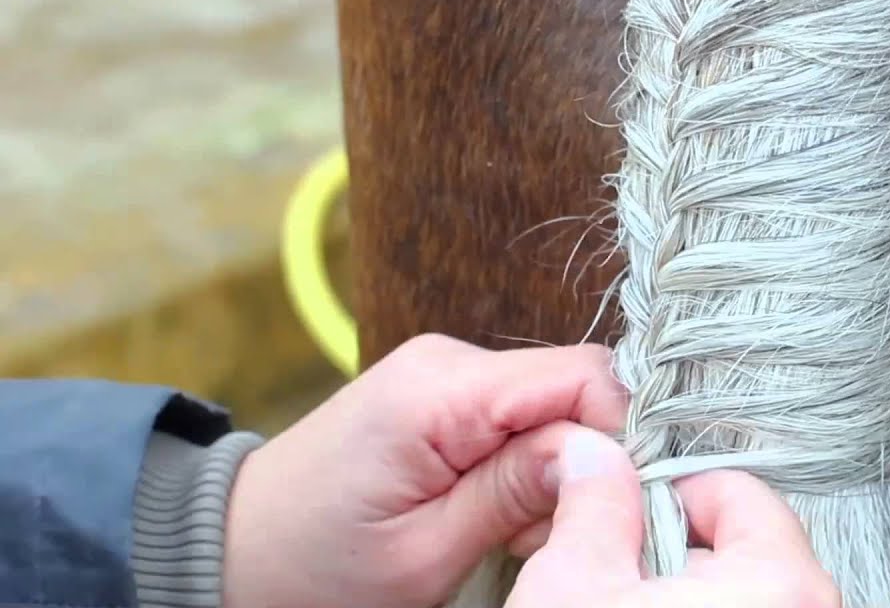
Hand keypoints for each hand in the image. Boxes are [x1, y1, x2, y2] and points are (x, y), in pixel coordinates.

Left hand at [220, 334, 626, 607]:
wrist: (232, 549)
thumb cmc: (316, 566)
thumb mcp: (425, 552)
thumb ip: (517, 492)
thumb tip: (606, 452)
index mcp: (442, 390)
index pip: (583, 377)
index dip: (619, 438)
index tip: (614, 505)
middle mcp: (448, 361)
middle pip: (572, 390)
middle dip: (582, 462)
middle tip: (542, 534)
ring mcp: (444, 372)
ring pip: (551, 406)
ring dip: (552, 471)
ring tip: (505, 532)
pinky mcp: (442, 393)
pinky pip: (517, 415)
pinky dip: (524, 465)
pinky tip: (493, 510)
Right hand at [506, 430, 841, 607]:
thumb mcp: (572, 584)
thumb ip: (594, 501)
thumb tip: (593, 453)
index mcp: (780, 581)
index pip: (738, 491)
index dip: (670, 489)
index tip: (629, 505)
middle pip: (746, 544)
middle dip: (677, 544)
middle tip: (619, 565)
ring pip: (746, 592)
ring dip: (688, 590)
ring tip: (628, 604)